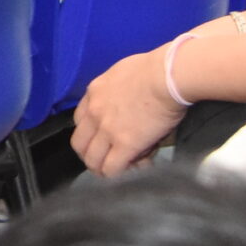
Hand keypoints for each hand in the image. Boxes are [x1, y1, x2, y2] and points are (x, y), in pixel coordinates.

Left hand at [71, 46, 189, 176]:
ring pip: (92, 161)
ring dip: (105, 169)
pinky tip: (137, 168)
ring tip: (124, 169)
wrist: (166, 76)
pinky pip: (112, 170)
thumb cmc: (153, 70)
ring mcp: (107, 130)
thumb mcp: (122, 74)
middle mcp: (94, 112)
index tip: (104, 140)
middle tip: (110, 160)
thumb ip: (116, 91)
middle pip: (79, 144)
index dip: (91, 135)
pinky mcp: (124, 145)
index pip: (79, 122)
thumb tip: (126, 103)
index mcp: (93, 93)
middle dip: (92, 156)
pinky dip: (121, 175)